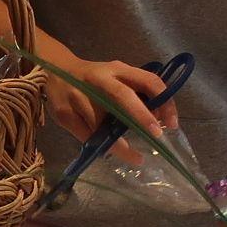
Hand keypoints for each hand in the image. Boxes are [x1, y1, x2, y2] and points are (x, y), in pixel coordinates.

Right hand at [43, 53, 177, 143]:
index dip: (164, 100)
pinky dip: (101, 145)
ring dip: (121, 144)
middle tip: (155, 137)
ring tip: (134, 156)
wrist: (54, 71)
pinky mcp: (64, 114)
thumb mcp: (115, 77)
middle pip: (122, 96)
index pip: (148, 80)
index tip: (172, 123)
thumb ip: (135, 93)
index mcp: (117, 70)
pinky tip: (110, 151)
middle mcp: (98, 80)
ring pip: (102, 124)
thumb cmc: (94, 79)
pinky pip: (87, 135)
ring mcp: (78, 96)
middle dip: (141, 117)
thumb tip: (158, 119)